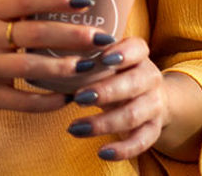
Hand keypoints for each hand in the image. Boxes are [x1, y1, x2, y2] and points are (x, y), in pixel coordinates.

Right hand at [0, 0, 111, 114]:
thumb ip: (22, 12)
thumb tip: (75, 3)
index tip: (86, 1)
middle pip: (34, 33)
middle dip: (71, 35)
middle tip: (102, 37)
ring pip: (29, 67)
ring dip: (63, 68)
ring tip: (90, 68)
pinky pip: (21, 100)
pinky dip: (47, 101)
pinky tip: (68, 98)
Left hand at [65, 37, 173, 160]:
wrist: (149, 97)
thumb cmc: (114, 74)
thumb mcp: (105, 62)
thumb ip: (86, 59)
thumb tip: (47, 63)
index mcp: (139, 55)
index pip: (137, 48)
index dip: (123, 53)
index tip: (103, 58)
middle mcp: (150, 77)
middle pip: (134, 83)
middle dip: (106, 91)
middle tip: (77, 98)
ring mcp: (154, 104)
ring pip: (133, 114)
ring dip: (103, 123)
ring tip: (75, 128)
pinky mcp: (154, 128)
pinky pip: (142, 141)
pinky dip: (122, 149)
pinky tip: (101, 152)